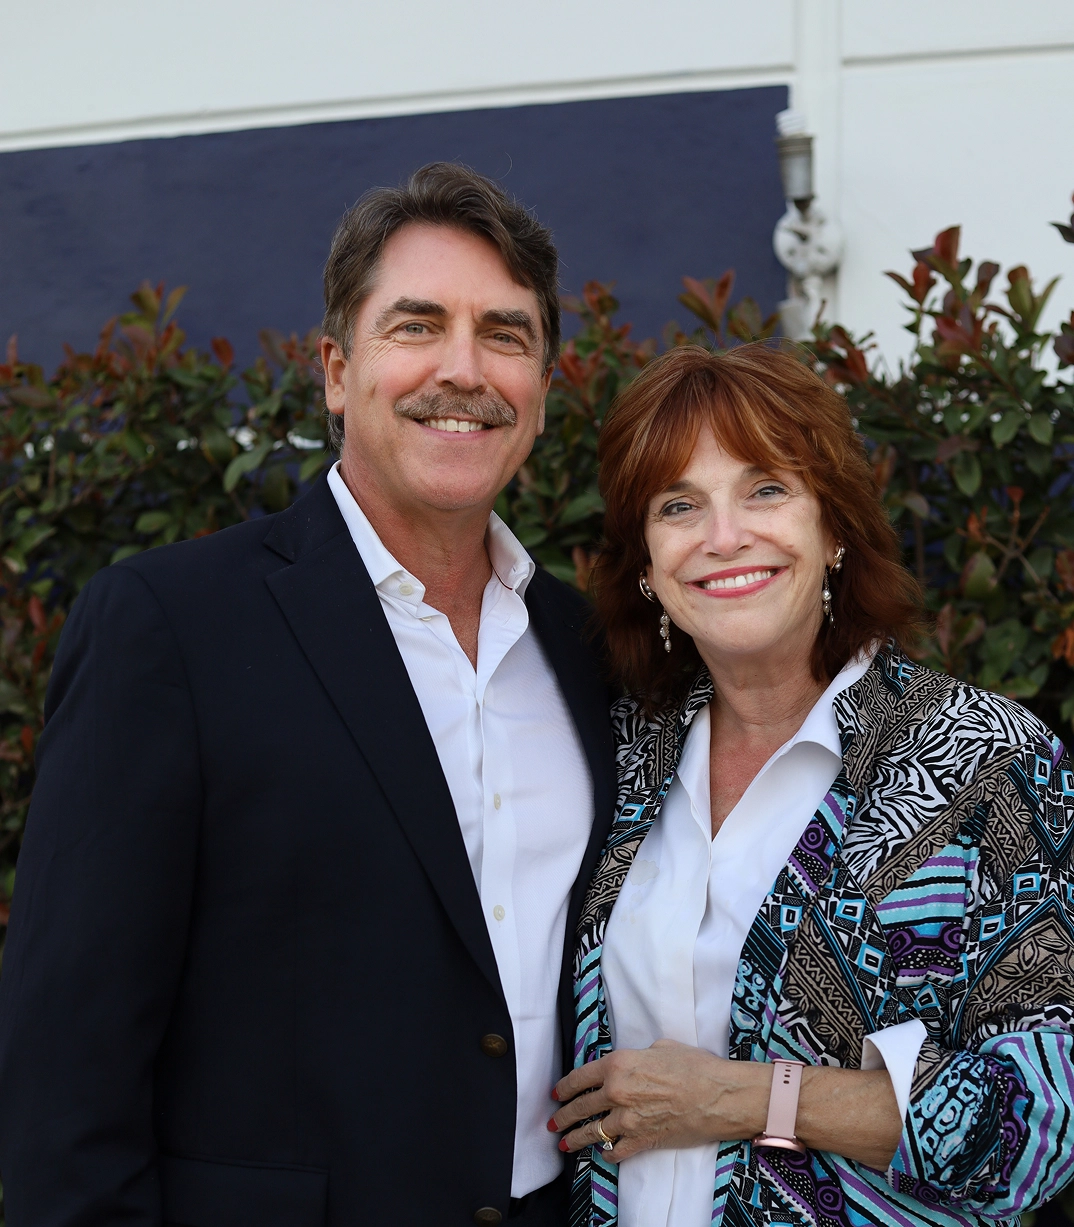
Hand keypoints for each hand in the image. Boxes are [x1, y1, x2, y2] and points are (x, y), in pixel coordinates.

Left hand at [548, 1039, 769, 1162]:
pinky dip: (607, 1154)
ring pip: (592, 1132)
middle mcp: (616, 1092)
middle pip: (581, 1107)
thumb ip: (636, 1056)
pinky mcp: (641, 1141)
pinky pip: (615, 1152)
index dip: (564, 1087)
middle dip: (563, 1116)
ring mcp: (627, 1120)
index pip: (580, 1077)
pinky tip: (603, 1153)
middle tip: (553, 1122)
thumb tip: (630, 1064)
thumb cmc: (694, 1066)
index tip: (557, 1094)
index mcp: (618, 1064)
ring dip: (575, 1139)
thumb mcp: (660, 1047)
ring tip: (565, 1143)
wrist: (718, 1096)